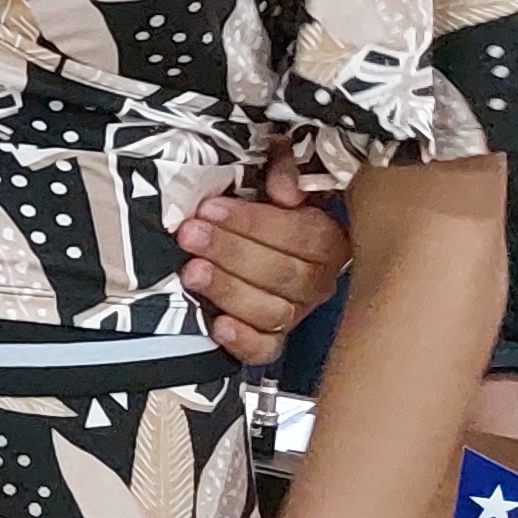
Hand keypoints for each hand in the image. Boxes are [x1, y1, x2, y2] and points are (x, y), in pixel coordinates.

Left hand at [179, 153, 346, 359]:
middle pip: (285, 275)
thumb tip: (284, 191)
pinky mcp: (270, 339)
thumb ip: (283, 167)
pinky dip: (242, 340)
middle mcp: (317, 280)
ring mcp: (295, 312)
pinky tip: (218, 325)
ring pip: (272, 311)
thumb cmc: (256, 202)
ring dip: (229, 290)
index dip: (255, 222)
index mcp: (326, 240)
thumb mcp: (270, 171)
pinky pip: (264, 350)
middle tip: (190, 235)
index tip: (210, 208)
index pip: (303, 235)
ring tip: (192, 271)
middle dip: (231, 252)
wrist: (234, 235)